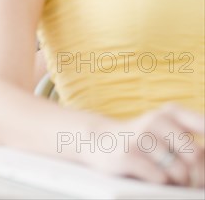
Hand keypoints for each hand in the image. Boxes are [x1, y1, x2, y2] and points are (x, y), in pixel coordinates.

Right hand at [86, 104, 203, 186]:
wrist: (100, 140)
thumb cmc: (144, 142)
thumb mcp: (168, 133)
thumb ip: (193, 146)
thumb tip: (204, 168)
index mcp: (171, 113)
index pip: (204, 125)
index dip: (204, 151)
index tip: (197, 156)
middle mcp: (156, 119)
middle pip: (195, 154)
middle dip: (193, 172)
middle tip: (181, 173)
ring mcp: (140, 136)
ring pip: (179, 171)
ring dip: (174, 180)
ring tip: (161, 172)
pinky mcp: (128, 155)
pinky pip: (160, 178)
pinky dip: (158, 181)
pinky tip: (146, 173)